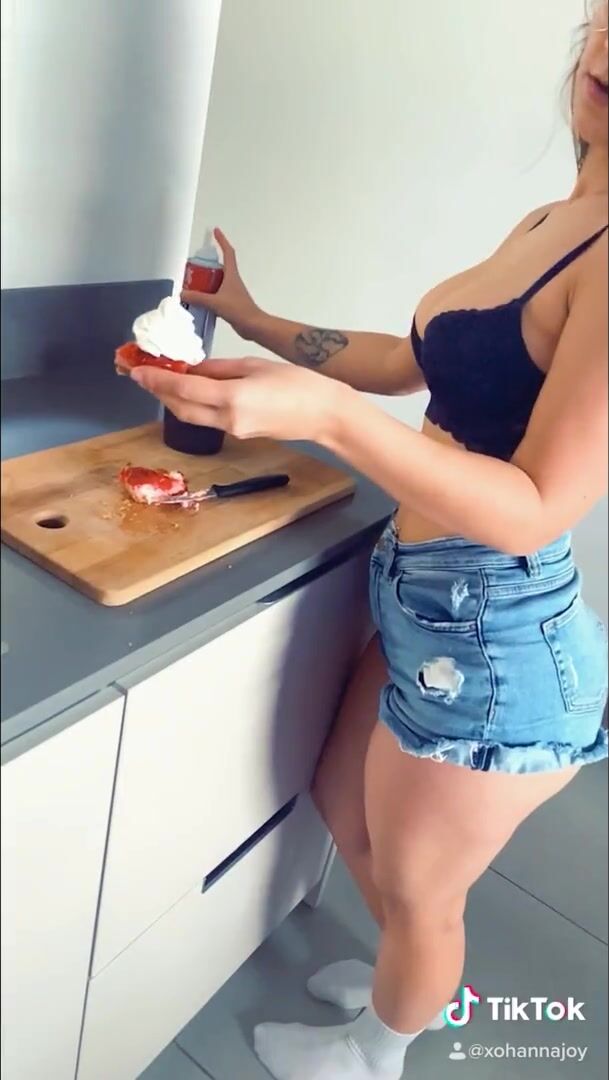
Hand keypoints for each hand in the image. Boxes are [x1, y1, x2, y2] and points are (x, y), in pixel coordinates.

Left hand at [131, 357, 348, 443]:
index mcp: (232, 398)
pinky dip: (194, 406)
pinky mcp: (241, 434)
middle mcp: (228, 419)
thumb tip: (194, 369)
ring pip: (193, 416)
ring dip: (174, 401)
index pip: (184, 389)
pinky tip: (190, 393)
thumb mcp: (255, 366)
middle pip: (182, 408)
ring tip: (161, 383)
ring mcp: (234, 430)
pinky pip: (209, 419)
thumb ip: (220, 369)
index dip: (157, 380)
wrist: (325, 414)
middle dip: (160, 392)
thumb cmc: (298, 383)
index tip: (138, 371)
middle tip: (142, 376)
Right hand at [181, 229, 261, 339]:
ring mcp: (232, 291)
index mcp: (231, 275)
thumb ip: (198, 298)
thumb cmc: (239, 310)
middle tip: (194, 263)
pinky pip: (217, 293)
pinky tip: (200, 299)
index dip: (222, 240)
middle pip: (220, 266)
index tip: (216, 231)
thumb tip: (182, 293)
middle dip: (208, 262)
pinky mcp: (231, 302)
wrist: (253, 326)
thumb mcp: (215, 302)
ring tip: (193, 281)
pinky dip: (208, 293)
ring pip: (218, 280)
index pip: (228, 252)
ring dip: (207, 278)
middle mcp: (232, 280)